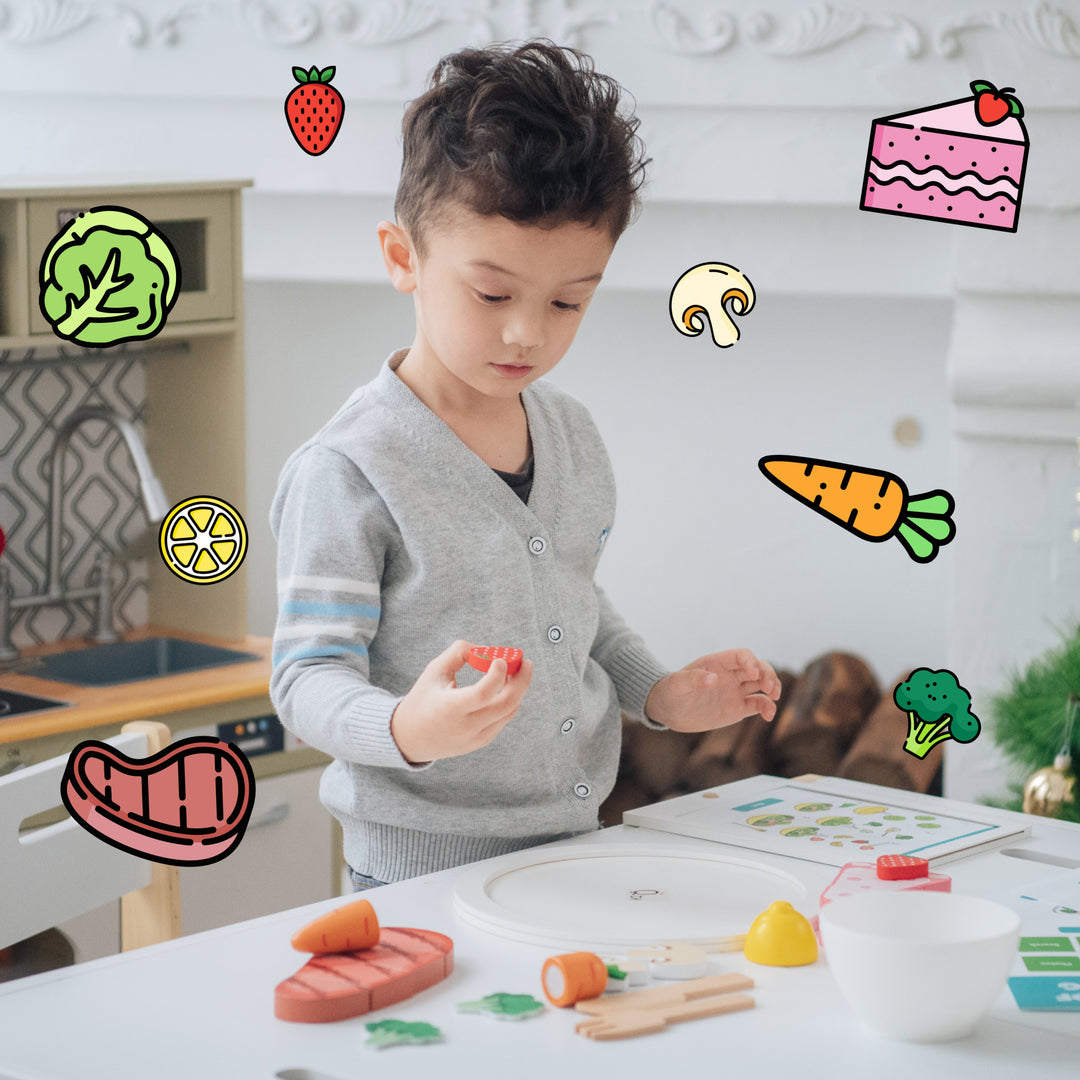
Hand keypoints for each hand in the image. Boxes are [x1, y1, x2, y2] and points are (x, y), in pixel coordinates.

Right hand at [390, 639, 533, 763]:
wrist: (411, 738)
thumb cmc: (423, 698)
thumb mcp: (434, 671)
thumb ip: (459, 653)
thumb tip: (486, 649)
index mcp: (449, 709)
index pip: (482, 694)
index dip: (497, 675)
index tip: (501, 659)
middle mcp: (465, 727)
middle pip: (506, 704)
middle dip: (521, 681)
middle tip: (525, 662)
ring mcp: (476, 738)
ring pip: (509, 711)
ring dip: (517, 689)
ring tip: (516, 671)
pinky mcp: (482, 742)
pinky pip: (503, 719)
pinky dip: (509, 701)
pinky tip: (506, 687)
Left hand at [644, 648, 780, 733]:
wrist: (668, 711)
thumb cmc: (670, 692)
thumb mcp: (677, 685)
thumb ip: (693, 679)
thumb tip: (713, 679)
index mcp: (717, 663)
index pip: (742, 655)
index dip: (751, 662)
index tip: (753, 674)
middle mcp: (730, 674)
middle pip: (758, 667)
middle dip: (767, 674)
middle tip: (770, 688)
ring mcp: (736, 691)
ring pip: (762, 683)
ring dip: (773, 687)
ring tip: (774, 696)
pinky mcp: (738, 708)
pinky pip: (758, 704)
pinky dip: (768, 707)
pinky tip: (768, 715)